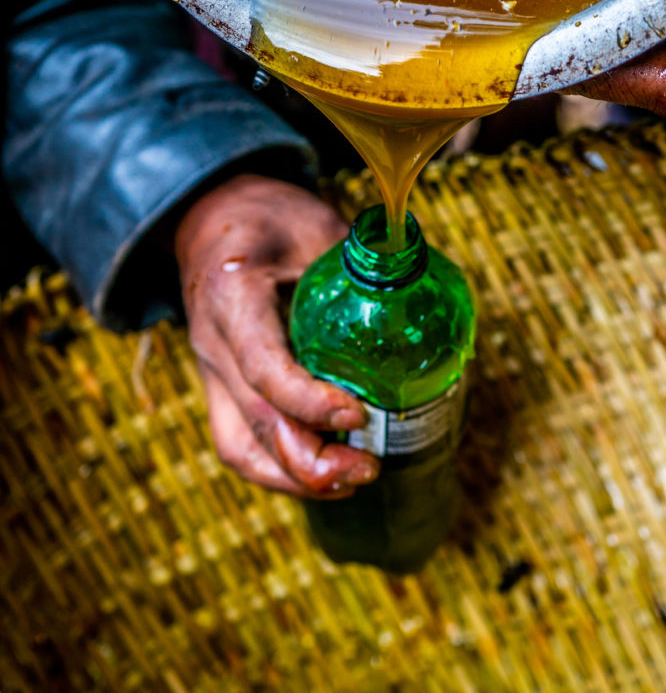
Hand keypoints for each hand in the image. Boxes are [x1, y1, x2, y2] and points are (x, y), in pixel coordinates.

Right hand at [174, 174, 378, 496]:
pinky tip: (327, 477)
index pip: (262, 366)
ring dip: (294, 477)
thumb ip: (359, 260)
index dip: (309, 401)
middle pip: (253, 421)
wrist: (210, 217)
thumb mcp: (314, 223)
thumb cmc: (268, 218)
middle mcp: (212, 342)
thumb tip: (422, 295)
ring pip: (239, 447)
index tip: (358, 412)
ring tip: (353, 480)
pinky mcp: (221, 388)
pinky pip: (241, 443)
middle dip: (310, 459)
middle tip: (369, 466)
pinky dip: (281, 470)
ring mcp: (211, 371)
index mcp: (231, 295)